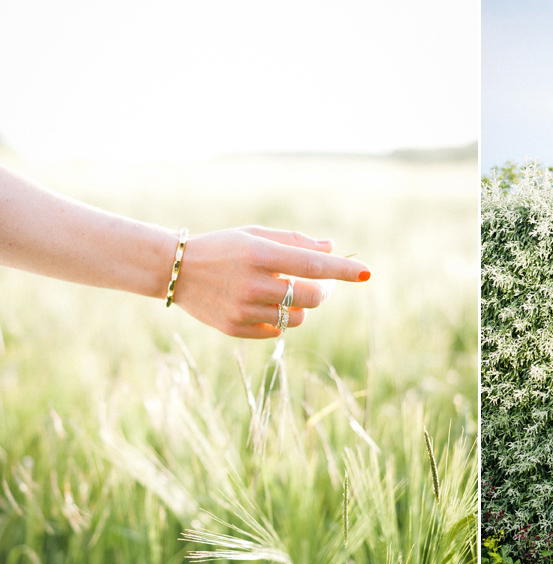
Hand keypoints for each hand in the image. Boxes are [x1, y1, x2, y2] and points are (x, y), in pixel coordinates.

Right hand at [173, 226, 370, 338]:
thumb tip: (332, 248)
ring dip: (301, 304)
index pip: (312, 264)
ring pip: (298, 316)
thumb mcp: (256, 234)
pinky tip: (265, 304)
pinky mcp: (236, 329)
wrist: (174, 270)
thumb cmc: (224, 247)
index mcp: (259, 254)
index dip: (342, 270)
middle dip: (324, 290)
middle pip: (312, 297)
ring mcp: (243, 310)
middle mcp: (252, 284)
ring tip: (284, 290)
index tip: (366, 272)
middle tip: (321, 282)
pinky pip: (278, 329)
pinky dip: (281, 318)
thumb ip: (296, 242)